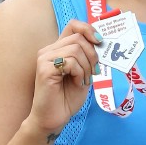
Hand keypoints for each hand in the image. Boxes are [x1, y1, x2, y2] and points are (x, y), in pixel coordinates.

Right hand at [28, 19, 101, 136]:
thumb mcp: (83, 73)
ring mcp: (44, 58)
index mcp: (57, 49)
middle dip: (92, 55)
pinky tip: (76, 83)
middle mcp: (49, 50)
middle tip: (93, 72)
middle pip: (78, 38)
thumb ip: (88, 57)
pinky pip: (70, 62)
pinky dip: (79, 73)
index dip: (89, 29)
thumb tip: (101, 42)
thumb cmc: (67, 99)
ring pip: (76, 50)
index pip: (73, 25)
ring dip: (86, 67)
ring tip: (83, 81)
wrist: (53, 119)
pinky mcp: (44, 69)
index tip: (100, 42)